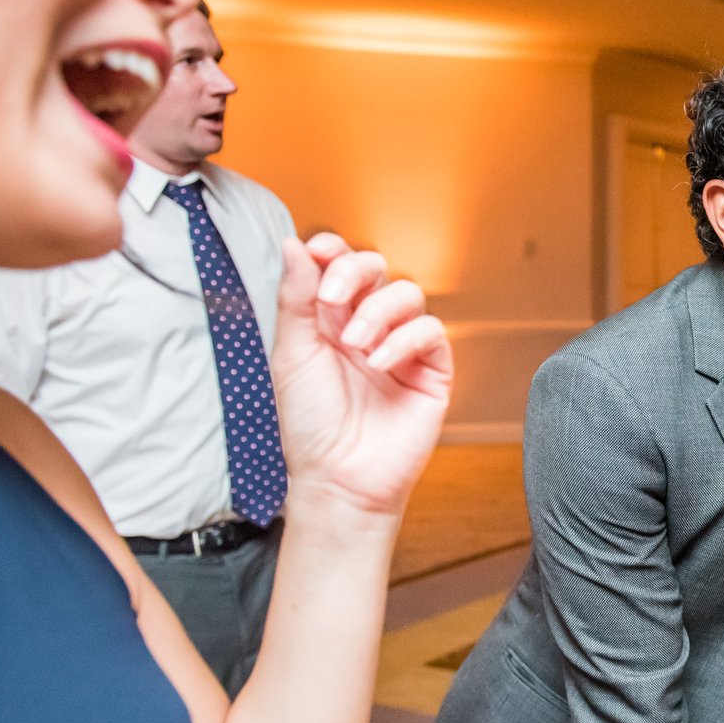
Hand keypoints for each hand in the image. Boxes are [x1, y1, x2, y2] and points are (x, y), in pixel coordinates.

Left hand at [268, 233, 452, 516]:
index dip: (332, 251)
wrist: (339, 477)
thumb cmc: (311, 425)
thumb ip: (296, 298)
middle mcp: (366, 327)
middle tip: (333, 299)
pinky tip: (381, 362)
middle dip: (355, 273)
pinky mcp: (432, 370)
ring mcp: (401, 347)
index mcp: (329, 321)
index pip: (338, 265)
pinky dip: (405, 340)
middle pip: (376, 268)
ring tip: (357, 346)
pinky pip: (431, 333)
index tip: (318, 254)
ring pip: (407, 294)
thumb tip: (294, 245)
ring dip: (379, 312)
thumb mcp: (292, 354)